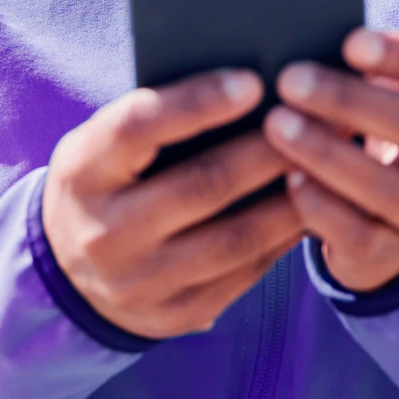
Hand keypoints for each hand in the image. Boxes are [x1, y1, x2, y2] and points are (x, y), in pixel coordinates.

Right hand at [41, 69, 303, 337]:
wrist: (67, 269)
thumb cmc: (109, 178)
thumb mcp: (108, 142)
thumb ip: (160, 117)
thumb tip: (250, 84)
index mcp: (83, 171)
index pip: (139, 128)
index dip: (197, 102)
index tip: (254, 81)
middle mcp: (104, 232)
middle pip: (201, 186)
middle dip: (268, 151)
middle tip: (319, 119)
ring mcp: (137, 283)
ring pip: (233, 239)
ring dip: (291, 199)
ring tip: (332, 163)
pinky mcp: (171, 317)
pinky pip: (242, 276)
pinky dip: (281, 240)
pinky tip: (312, 208)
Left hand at [264, 30, 398, 292]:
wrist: (387, 219)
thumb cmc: (373, 132)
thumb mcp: (385, 97)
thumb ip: (359, 68)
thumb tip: (295, 38)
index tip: (351, 41)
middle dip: (352, 101)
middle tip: (291, 79)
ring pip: (390, 188)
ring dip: (328, 153)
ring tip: (276, 124)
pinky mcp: (392, 254)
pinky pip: (360, 234)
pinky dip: (322, 205)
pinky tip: (288, 178)